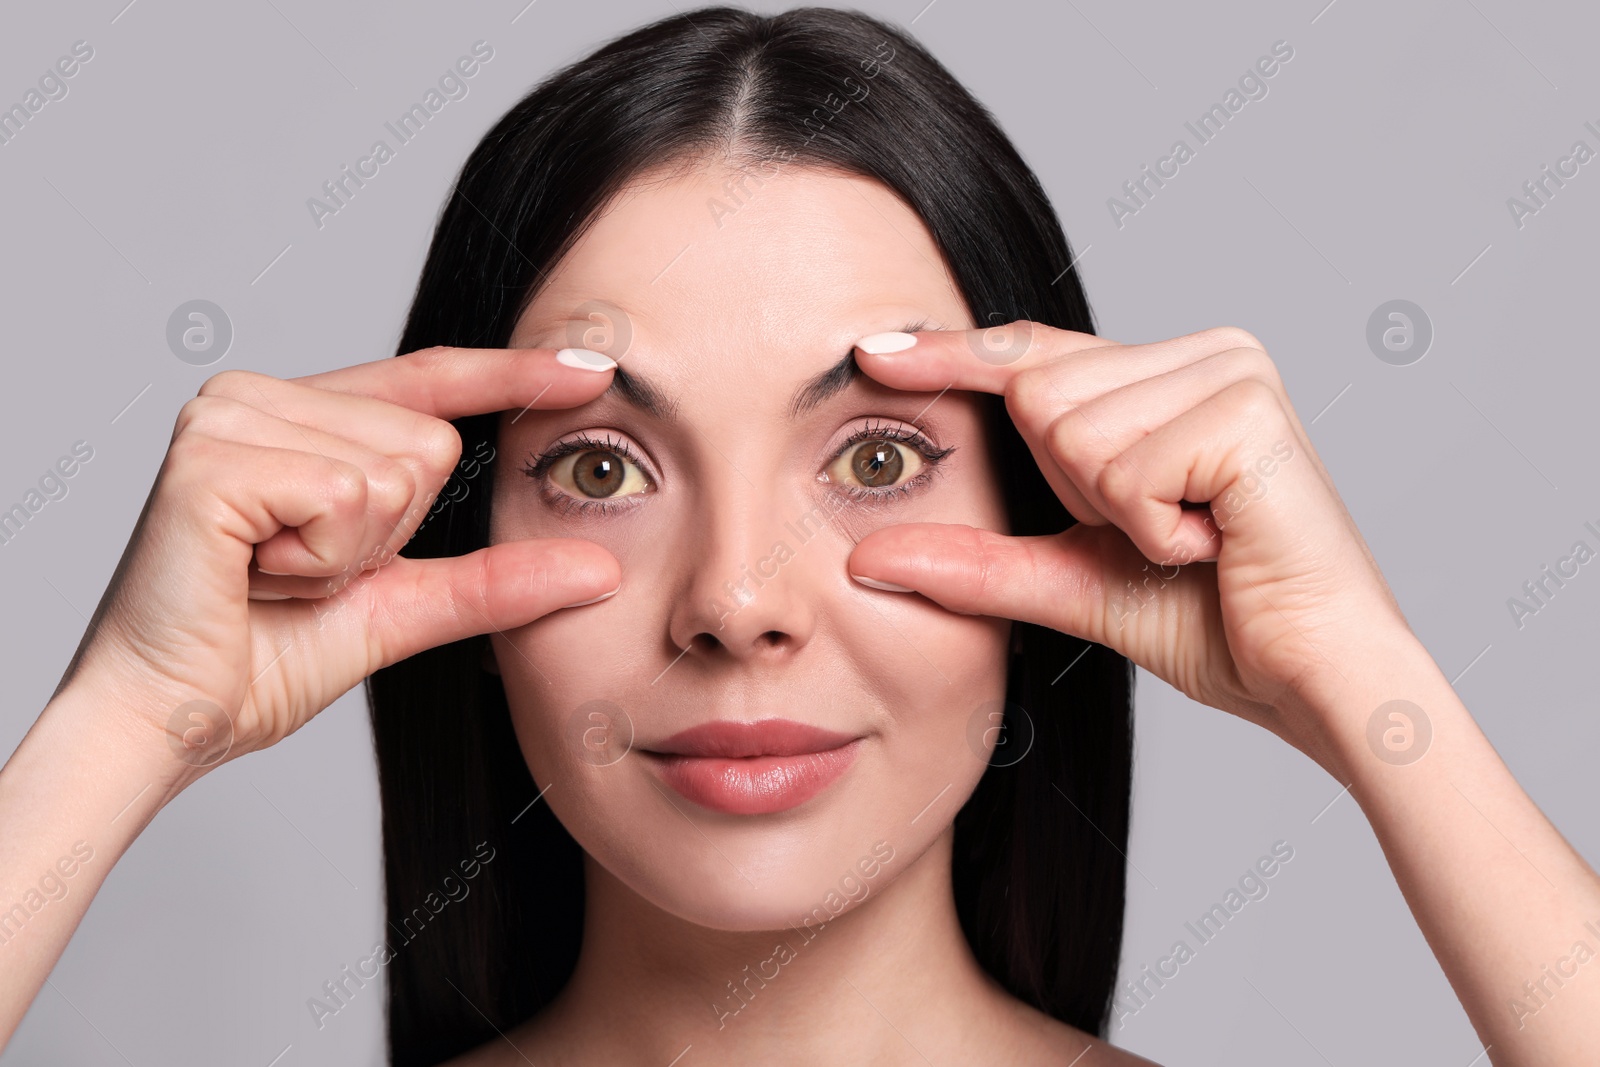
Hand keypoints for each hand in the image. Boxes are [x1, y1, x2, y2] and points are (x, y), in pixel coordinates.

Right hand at [60, 347, 621, 775]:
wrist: (173, 720)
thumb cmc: (263, 658)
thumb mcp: (402, 607)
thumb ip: (495, 579)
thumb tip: (603, 569)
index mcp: (301, 417)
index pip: (427, 380)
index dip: (511, 374)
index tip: (595, 365)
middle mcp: (259, 395)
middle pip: (428, 444)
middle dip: (388, 537)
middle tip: (303, 572)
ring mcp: (228, 415)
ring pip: (393, 471)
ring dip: (349, 554)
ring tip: (272, 574)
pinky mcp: (209, 457)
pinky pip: (344, 496)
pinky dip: (318, 558)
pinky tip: (253, 572)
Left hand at [846, 323, 1412, 764]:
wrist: (1314, 680)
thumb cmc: (1217, 624)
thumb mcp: (1074, 581)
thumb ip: (977, 561)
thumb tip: (863, 559)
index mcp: (1172, 376)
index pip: (1034, 354)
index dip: (952, 357)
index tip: (872, 352)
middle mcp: (1207, 351)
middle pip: (1037, 395)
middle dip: (1076, 491)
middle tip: (1165, 534)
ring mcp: (1233, 370)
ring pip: (1069, 429)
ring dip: (1116, 514)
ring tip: (1196, 538)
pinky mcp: (1248, 410)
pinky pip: (1121, 468)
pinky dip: (1152, 527)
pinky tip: (1217, 541)